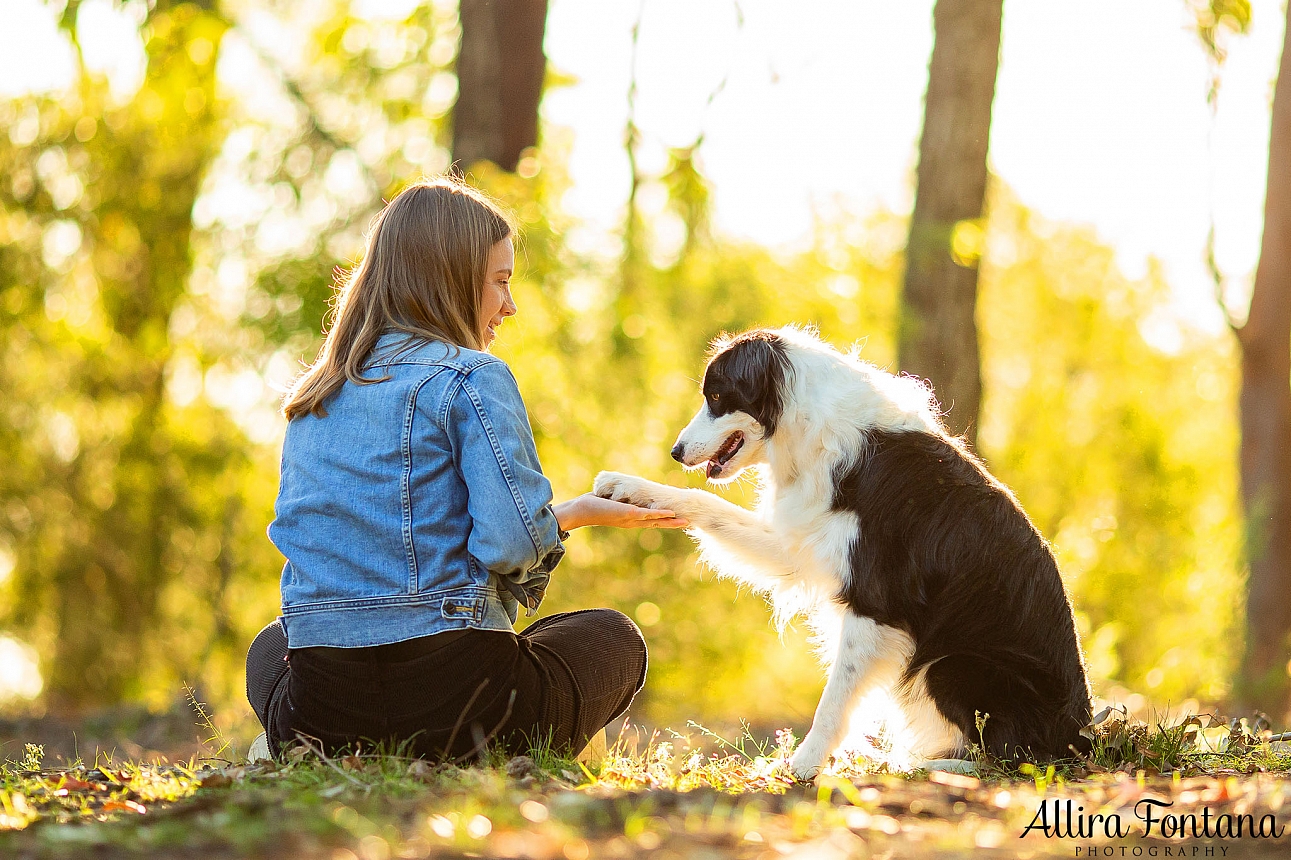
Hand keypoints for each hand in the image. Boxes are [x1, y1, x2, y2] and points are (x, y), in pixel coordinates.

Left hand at [553, 493, 688, 530]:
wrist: (581, 510)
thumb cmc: (592, 505)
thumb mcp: (608, 501)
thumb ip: (616, 498)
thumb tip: (618, 493)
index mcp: (630, 519)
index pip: (651, 520)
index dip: (665, 520)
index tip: (677, 519)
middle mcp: (633, 521)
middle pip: (657, 523)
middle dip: (673, 523)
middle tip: (689, 523)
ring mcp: (632, 518)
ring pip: (656, 520)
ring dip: (671, 521)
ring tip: (686, 521)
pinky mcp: (629, 513)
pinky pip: (648, 514)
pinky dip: (659, 514)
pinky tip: (670, 514)